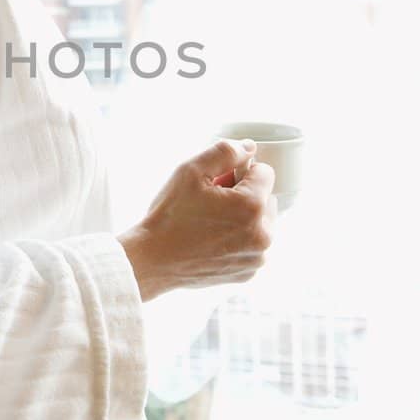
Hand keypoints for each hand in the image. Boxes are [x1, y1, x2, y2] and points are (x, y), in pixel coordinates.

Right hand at [119, 138, 276, 300]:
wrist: (153, 259)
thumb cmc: (169, 215)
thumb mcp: (190, 171)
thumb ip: (225, 151)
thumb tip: (249, 148)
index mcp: (252, 206)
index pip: (265, 172)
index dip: (241, 171)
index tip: (219, 182)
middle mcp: (262, 234)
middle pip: (266, 198)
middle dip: (245, 195)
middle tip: (213, 201)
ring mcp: (256, 257)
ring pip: (261, 223)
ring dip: (244, 218)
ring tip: (211, 221)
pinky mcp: (248, 272)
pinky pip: (252, 246)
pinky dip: (239, 240)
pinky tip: (212, 239)